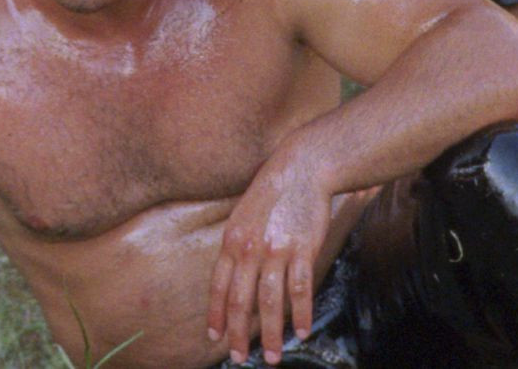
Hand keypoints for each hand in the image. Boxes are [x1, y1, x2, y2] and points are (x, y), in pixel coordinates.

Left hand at [207, 149, 330, 364]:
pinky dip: (301, 314)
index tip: (214, 336)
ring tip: (272, 357)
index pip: (218, 286)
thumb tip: (234, 277)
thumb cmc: (273, 190)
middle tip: (239, 357)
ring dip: (270, 334)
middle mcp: (250, 249)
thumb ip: (237, 245)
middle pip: (241, 301)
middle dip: (238, 334)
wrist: (302, 166)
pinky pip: (300, 290)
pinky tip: (301, 331)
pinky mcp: (303, 250)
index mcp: (231, 240)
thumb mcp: (242, 214)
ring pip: (270, 303)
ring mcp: (277, 250)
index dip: (216, 314)